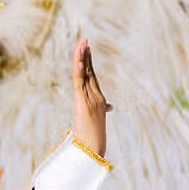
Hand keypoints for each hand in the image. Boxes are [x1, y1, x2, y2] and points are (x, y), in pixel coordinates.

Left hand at [69, 37, 108, 158]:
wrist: (94, 149)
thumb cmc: (95, 137)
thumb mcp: (97, 120)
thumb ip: (102, 110)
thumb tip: (110, 107)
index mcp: (98, 98)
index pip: (92, 76)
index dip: (89, 62)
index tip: (86, 48)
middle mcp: (95, 96)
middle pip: (89, 72)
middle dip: (85, 55)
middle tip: (84, 40)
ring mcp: (90, 100)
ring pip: (84, 75)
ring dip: (81, 59)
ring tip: (81, 45)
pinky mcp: (83, 104)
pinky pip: (79, 86)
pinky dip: (78, 73)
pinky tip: (78, 62)